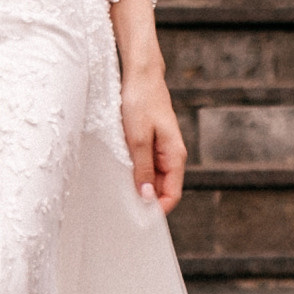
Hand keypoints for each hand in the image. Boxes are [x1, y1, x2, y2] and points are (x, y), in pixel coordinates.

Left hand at [118, 53, 185, 213]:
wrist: (140, 75)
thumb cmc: (140, 102)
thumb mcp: (137, 139)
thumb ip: (142, 170)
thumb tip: (146, 198)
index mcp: (175, 156)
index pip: (172, 194)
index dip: (157, 209)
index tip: (138, 218)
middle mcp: (172, 155)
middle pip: (162, 189)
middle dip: (145, 199)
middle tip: (122, 207)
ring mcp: (162, 150)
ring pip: (152, 179)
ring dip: (138, 185)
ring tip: (118, 189)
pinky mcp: (152, 144)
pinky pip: (146, 166)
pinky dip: (135, 172)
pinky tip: (120, 172)